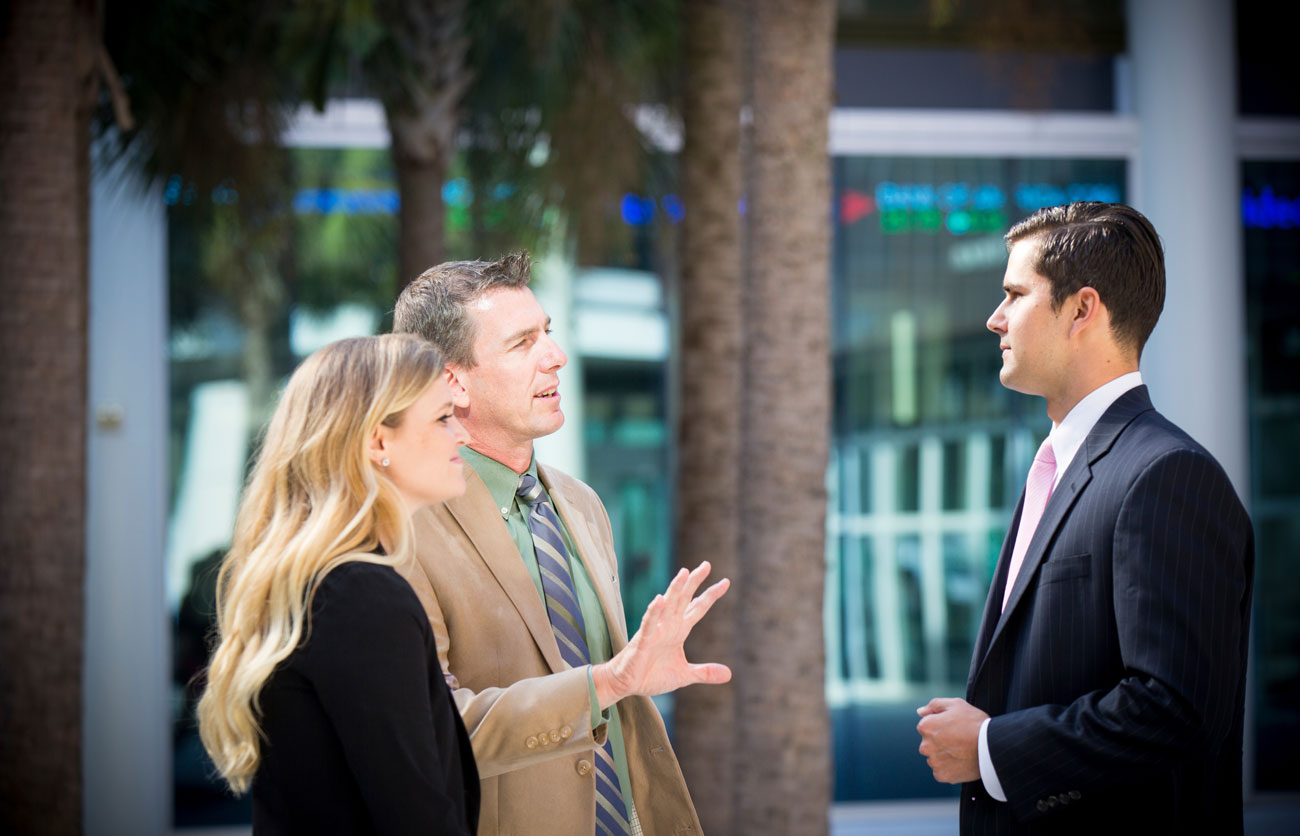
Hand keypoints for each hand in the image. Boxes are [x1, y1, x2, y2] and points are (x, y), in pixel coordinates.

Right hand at [592, 562, 730, 707]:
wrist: (627, 685)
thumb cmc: (652, 675)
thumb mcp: (684, 675)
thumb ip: (705, 672)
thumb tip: (729, 674)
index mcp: (679, 631)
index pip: (698, 608)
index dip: (711, 595)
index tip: (726, 582)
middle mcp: (668, 626)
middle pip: (684, 598)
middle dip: (695, 582)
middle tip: (706, 565)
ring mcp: (655, 631)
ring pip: (667, 605)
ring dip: (675, 589)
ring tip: (684, 573)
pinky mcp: (642, 640)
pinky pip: (649, 623)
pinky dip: (654, 612)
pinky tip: (659, 599)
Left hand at [916, 697, 987, 783]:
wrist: (993, 746)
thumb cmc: (975, 723)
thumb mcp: (956, 704)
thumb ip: (934, 705)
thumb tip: (920, 712)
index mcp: (926, 727)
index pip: (926, 727)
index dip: (941, 726)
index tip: (954, 728)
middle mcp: (925, 746)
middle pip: (929, 744)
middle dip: (940, 742)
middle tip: (959, 740)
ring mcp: (934, 762)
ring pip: (935, 758)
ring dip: (944, 756)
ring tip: (962, 751)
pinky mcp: (942, 775)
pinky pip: (941, 771)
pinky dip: (949, 768)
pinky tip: (961, 762)